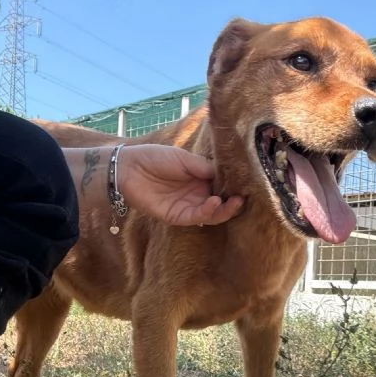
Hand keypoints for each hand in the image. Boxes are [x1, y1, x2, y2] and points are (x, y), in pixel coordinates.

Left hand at [117, 144, 242, 225]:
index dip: (234, 187)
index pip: (222, 186)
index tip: (247, 184)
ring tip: (233, 202)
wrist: (128, 168)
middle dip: (233, 202)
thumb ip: (205, 167)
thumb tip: (228, 173)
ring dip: (224, 210)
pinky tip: (214, 202)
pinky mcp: (177, 217)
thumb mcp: (184, 158)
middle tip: (243, 197)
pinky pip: (197, 218)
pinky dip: (208, 212)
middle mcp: (196, 194)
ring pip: (212, 214)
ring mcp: (188, 206)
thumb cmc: (154, 158)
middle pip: (221, 203)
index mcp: (200, 179)